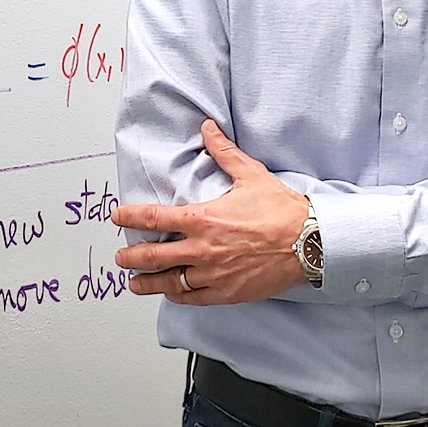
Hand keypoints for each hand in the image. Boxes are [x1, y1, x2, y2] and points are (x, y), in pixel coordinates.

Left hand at [112, 119, 309, 304]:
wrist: (308, 242)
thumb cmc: (282, 210)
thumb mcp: (251, 174)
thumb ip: (223, 152)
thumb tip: (207, 128)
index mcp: (203, 219)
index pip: (154, 219)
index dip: (131, 219)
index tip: (119, 218)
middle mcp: (202, 249)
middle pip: (153, 257)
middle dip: (131, 258)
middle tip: (121, 258)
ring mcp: (212, 275)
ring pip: (169, 283)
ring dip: (148, 283)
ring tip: (136, 283)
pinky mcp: (226, 293)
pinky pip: (192, 298)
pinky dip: (178, 296)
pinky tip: (172, 294)